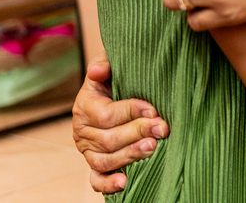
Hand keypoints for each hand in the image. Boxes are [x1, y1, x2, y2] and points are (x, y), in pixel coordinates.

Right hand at [71, 55, 167, 192]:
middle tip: (162, 129)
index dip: (131, 112)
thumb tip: (97, 72)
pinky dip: (108, 183)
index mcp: (85, 107)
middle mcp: (83, 132)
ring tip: (152, 148)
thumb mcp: (111, 65)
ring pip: (104, 160)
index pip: (106, 115)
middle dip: (137, 133)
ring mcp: (88, 151)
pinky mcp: (96, 165)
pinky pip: (96, 179)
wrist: (117, 90)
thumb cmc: (117, 77)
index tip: (154, 110)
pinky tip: (124, 183)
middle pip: (108, 139)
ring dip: (129, 156)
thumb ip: (106, 63)